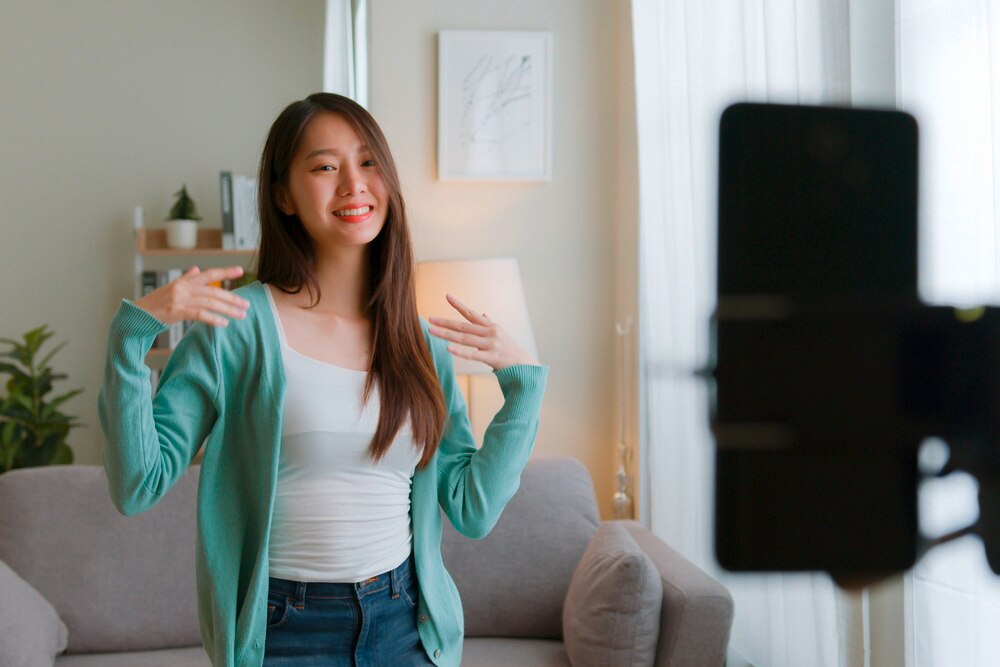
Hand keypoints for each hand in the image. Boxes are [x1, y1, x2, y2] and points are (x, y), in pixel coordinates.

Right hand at [133, 266, 250, 326]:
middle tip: (246, 305)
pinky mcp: (176, 311)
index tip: (240, 270)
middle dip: (232, 298)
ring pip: (210, 302)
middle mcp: (183, 287)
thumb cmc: (156, 303)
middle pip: (213, 290)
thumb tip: (197, 269)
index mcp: (183, 281)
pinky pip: (199, 314)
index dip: (225, 271)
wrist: (137, 315)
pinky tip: (224, 323)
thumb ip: (186, 279)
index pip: (208, 274)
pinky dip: (213, 319)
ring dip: (227, 309)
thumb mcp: (171, 288)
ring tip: (241, 315)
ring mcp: (180, 299)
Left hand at [427, 294, 538, 370]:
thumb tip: (483, 313)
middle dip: (445, 322)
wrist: (526, 367)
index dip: (459, 304)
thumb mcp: (501, 334)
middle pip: (463, 326)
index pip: (471, 313)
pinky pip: (473, 354)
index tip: (447, 296)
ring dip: (447, 334)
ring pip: (465, 338)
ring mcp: (491, 345)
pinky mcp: (492, 358)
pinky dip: (460, 351)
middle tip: (430, 319)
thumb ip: (489, 324)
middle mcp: (490, 333)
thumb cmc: (510, 351)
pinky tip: (448, 348)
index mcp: (490, 326)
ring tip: (432, 331)